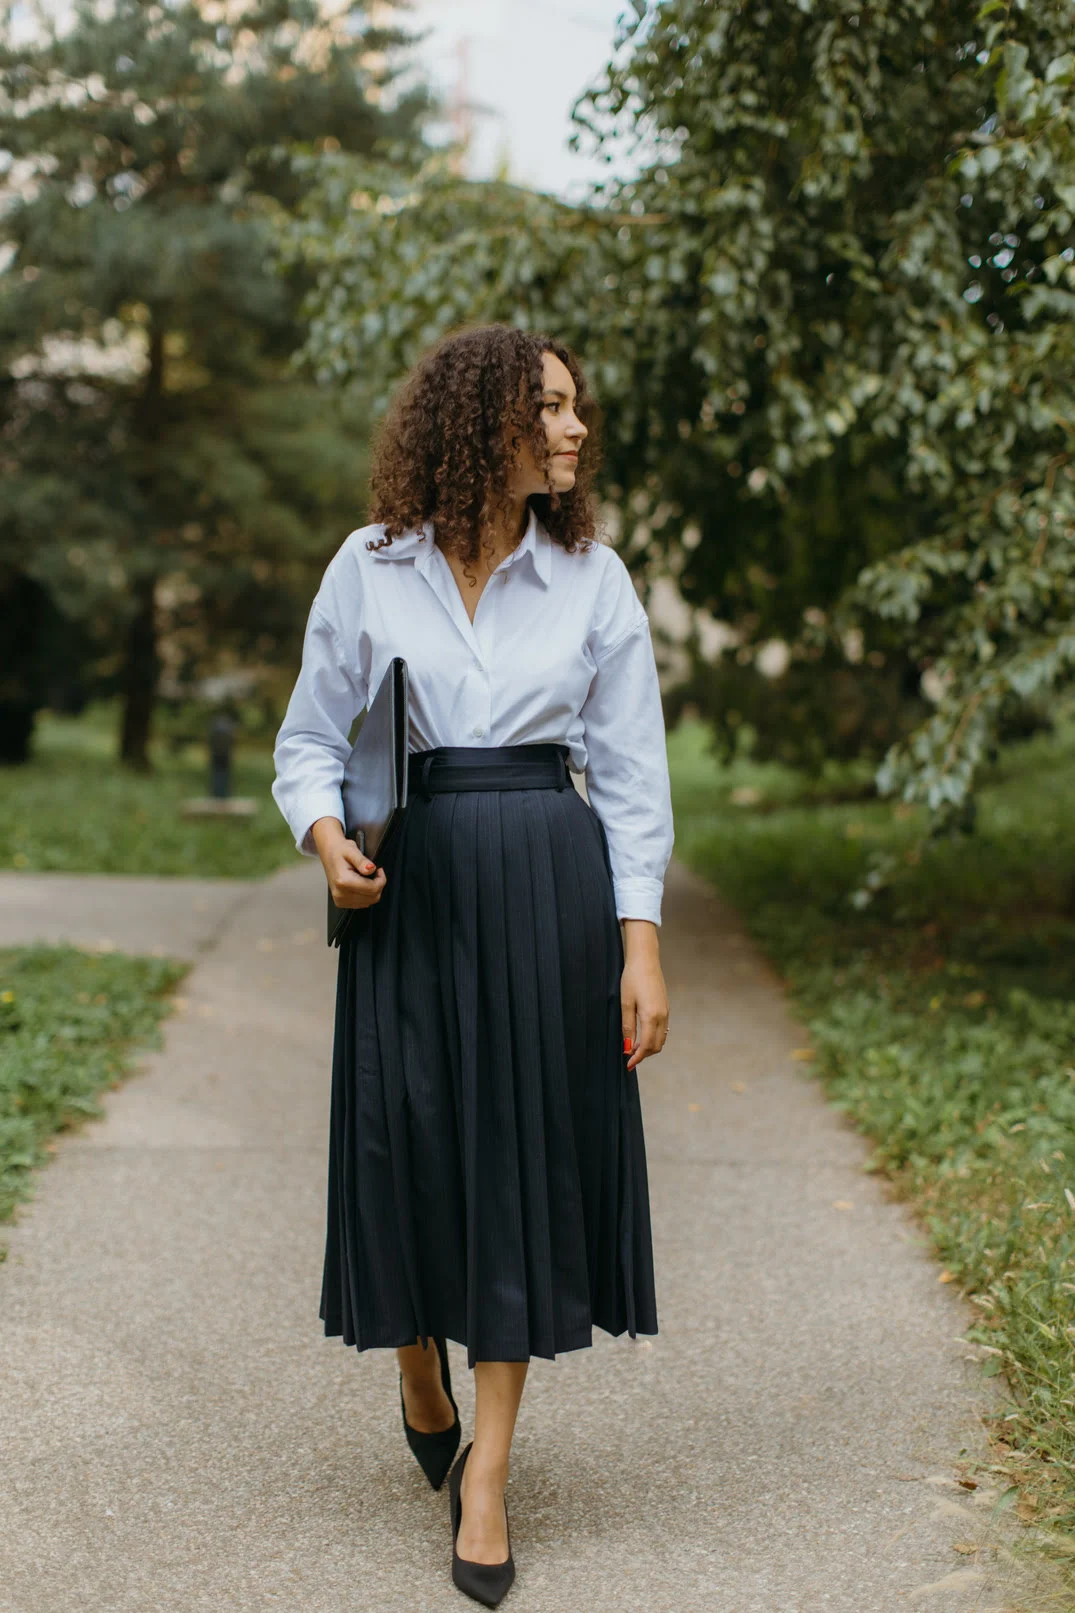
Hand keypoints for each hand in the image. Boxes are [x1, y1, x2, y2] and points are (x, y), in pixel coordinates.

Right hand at [310, 816, 386, 908]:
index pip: (373, 889)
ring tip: (366, 877)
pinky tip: (361, 884)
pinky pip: (362, 904)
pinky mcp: (341, 902)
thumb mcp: (352, 850)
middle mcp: (340, 894)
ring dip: (372, 890)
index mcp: (343, 881)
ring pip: (369, 902)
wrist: (329, 854)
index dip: (381, 879)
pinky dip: (365, 895)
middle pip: (373, 898)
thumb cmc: (340, 851)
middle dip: (378, 885)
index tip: (379, 870)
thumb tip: (371, 869)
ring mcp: (340, 900)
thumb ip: (362, 861)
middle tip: (374, 872)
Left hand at [620, 920, 668, 1071]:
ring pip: (661, 1038)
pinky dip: (654, 1037)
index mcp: (651, 1016)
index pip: (647, 1046)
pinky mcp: (666, 1007)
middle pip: (656, 1045)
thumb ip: (628, 1028)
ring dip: (649, 1047)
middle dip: (644, 1055)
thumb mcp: (625, 1004)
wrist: (645, 960)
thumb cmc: (632, 979)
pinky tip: (643, 1035)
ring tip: (634, 1048)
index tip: (628, 1065)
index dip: (638, 1058)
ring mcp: (666, 1011)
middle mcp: (662, 1016)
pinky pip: (663, 1029)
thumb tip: (628, 1048)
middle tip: (629, 1058)